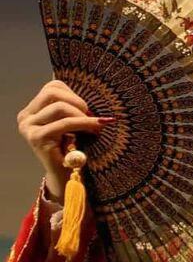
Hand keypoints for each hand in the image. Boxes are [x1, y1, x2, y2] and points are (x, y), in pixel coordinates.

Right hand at [16, 80, 112, 202]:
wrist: (66, 175)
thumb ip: (72, 107)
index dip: (73, 94)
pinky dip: (84, 123)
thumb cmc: (72, 146)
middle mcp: (26, 117)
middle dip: (77, 101)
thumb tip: (93, 90)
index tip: (86, 108)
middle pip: (52, 92)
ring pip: (59, 106)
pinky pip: (65, 123)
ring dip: (82, 114)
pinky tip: (96, 128)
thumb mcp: (70, 122)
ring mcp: (28, 127)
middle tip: (91, 115)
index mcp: (32, 110)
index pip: (52, 87)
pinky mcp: (37, 138)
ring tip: (95, 125)